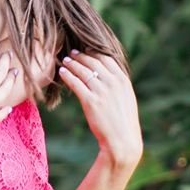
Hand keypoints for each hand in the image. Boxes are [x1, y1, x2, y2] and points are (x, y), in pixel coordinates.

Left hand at [59, 52, 141, 176]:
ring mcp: (101, 91)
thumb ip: (118, 86)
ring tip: (65, 60)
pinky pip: (75, 83)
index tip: (87, 49)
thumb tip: (109, 77)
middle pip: (93, 62)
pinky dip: (67, 75)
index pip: (107, 59)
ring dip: (72, 63)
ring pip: (83, 70)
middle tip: (73, 52)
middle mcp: (112, 83)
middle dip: (81, 55)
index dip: (95, 52)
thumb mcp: (127, 99)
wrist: (122, 140)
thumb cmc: (124, 122)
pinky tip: (62, 72)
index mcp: (123, 80)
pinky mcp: (90, 101)